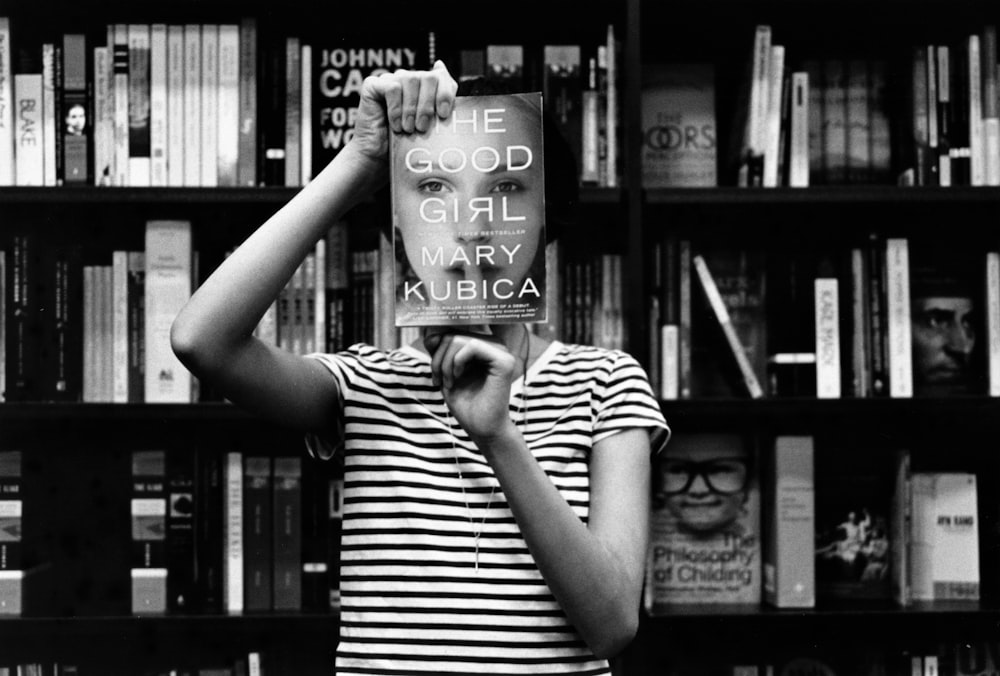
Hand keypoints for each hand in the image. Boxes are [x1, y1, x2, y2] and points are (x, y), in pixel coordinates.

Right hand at [349, 60, 458, 163]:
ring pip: (410, 79)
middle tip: (422, 127)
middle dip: (428, 104)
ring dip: (411, 109)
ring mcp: (390, 80)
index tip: (443, 114)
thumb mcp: (431, 128)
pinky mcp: (373, 85)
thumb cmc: (405, 145)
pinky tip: (395, 125)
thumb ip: (442, 108)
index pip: (442, 77)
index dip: (445, 92)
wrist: (378, 158)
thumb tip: (452, 88)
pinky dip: (396, 108)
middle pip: (427, 77)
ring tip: (408, 129)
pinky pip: (392, 87)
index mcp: (424, 87)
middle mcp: (408, 79)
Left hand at [425, 332, 518, 446]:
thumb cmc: (467, 405)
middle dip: (438, 359)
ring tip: (448, 383)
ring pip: (459, 339)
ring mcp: (502, 351)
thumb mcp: (446, 373)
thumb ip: (440, 352)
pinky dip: (457, 362)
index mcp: (483, 346)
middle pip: (453, 334)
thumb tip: (431, 334)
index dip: (436, 350)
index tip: (436, 375)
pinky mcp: (504, 360)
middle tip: (439, 381)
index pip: (451, 332)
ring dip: (445, 363)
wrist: (483, 429)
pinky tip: (458, 377)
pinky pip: (472, 346)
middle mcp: (495, 345)